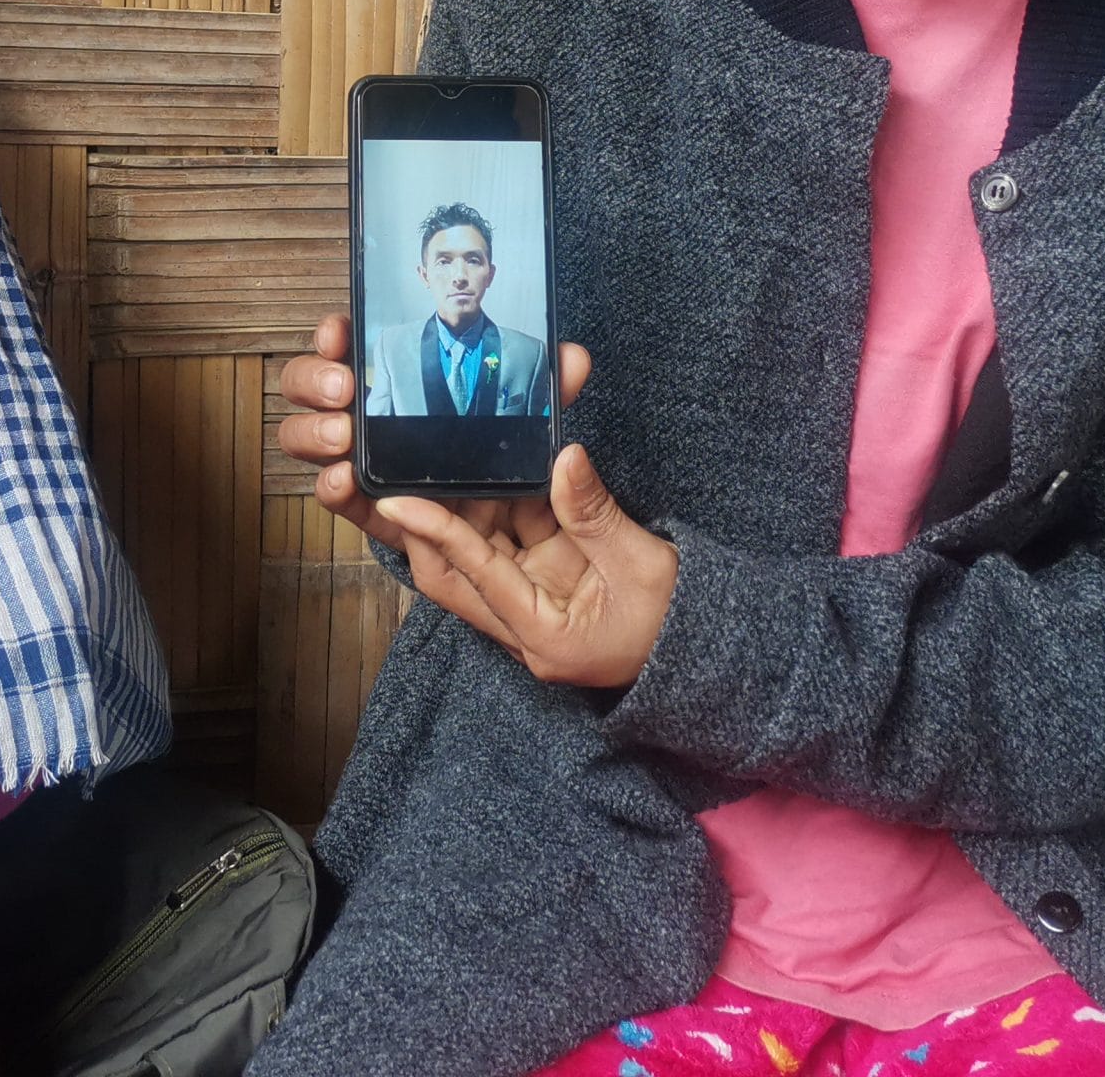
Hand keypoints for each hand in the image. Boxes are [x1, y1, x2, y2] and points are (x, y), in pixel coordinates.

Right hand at [277, 312, 592, 555]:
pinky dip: (333, 489)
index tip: (340, 331)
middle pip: (315, 387)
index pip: (354, 347)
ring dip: (314, 432)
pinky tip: (344, 479)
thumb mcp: (532, 425)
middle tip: (344, 387)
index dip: (335, 335)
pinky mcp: (375, 511)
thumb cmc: (511, 464)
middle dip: (314, 379)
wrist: (522, 541)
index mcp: (401, 383)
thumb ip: (547, 393)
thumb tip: (571, 358)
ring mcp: (367, 463)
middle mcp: (372, 418)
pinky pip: (342, 500)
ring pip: (309, 439)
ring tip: (344, 436)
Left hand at [377, 444, 678, 690]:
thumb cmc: (678, 623)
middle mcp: (523, 625)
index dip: (436, 532)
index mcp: (541, 634)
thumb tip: (563, 457)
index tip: (396, 500)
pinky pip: (513, 540)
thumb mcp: (641, 563)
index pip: (473, 575)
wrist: (708, 654)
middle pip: (455, 571)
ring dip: (474, 502)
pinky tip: (505, 464)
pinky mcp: (546, 583)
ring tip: (465, 450)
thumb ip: (594, 512)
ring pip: (481, 549)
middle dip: (435, 518)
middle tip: (418, 465)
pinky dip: (509, 503)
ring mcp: (532, 603)